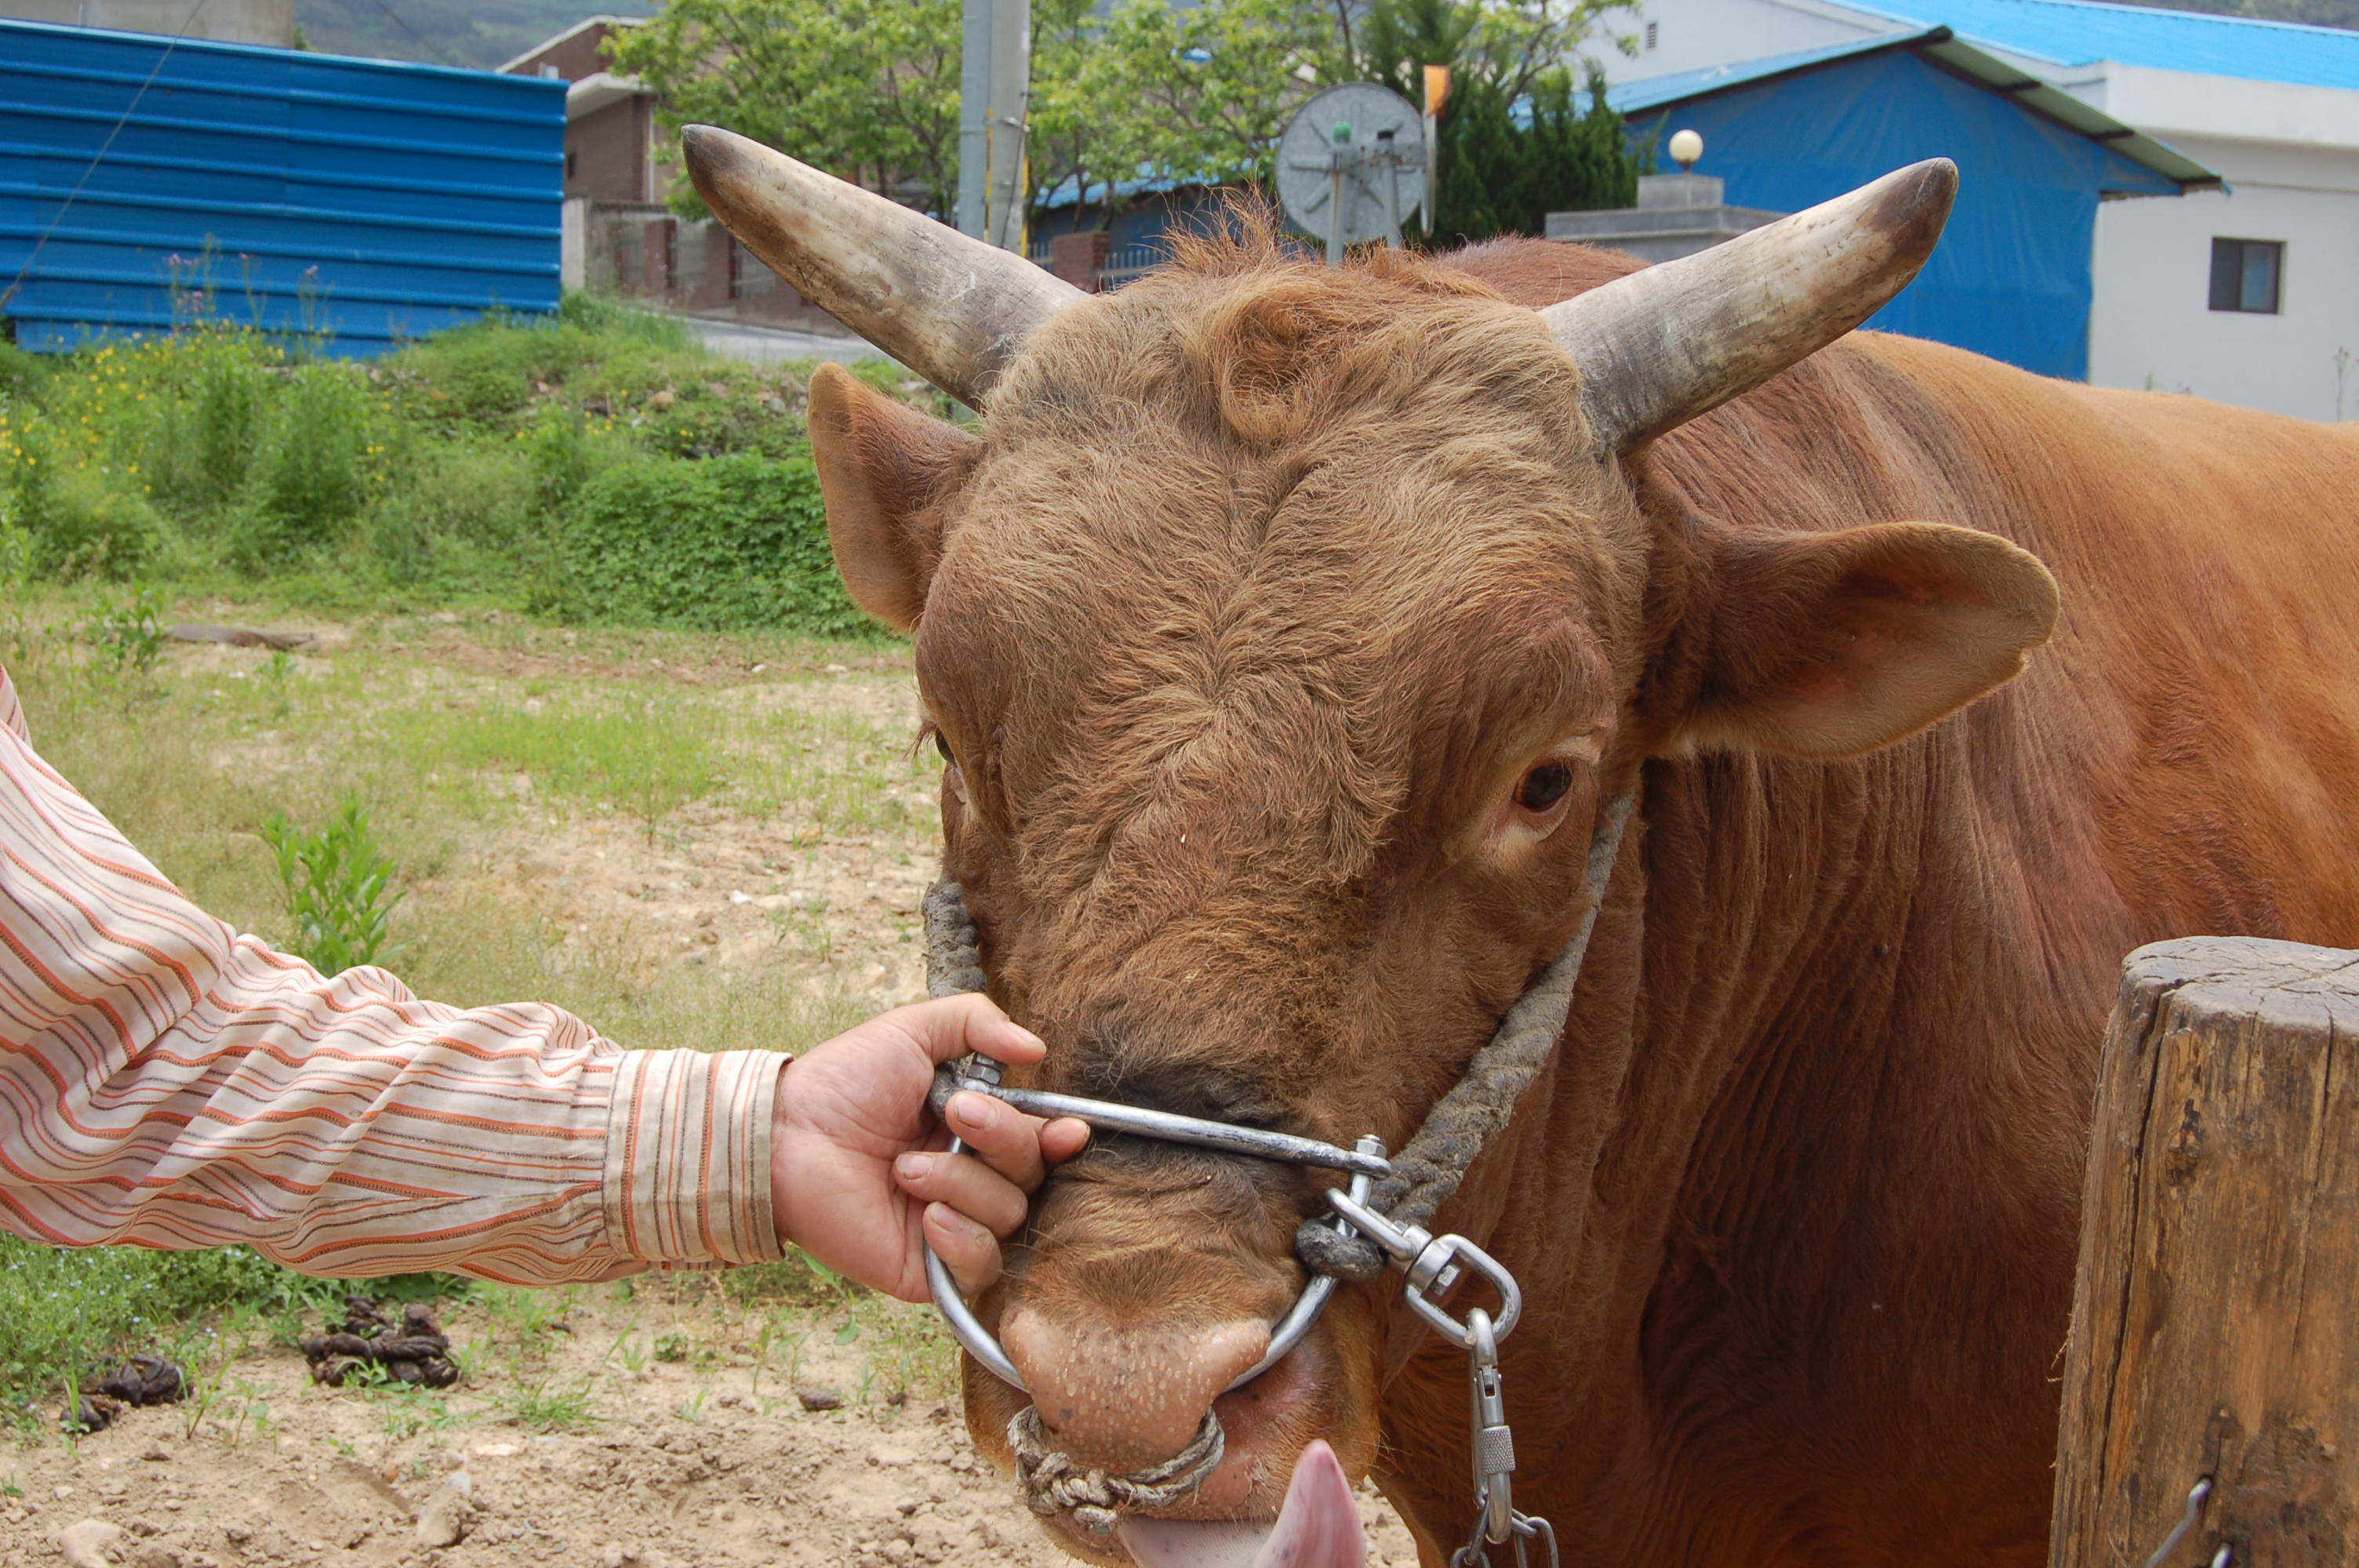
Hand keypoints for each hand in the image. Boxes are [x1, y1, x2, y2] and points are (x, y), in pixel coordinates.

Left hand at [769, 994, 1088, 1302]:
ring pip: (1008, 1215)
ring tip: (903, 1168)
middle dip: (1003, 1139)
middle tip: (954, 1115)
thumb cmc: (844, 1081)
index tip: (1067, 1128)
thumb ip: (978, 1022)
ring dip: (961, 1184)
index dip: (1062, 1137)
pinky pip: (981, 1264)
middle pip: (1033, 1174)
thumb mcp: (913, 1031)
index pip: (1042, 1140)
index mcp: (976, 1128)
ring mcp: (952, 1224)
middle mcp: (971, 1177)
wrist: (786, 1136)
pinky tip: (925, 1215)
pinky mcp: (929, 1268)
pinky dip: (962, 1238)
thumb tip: (1038, 1049)